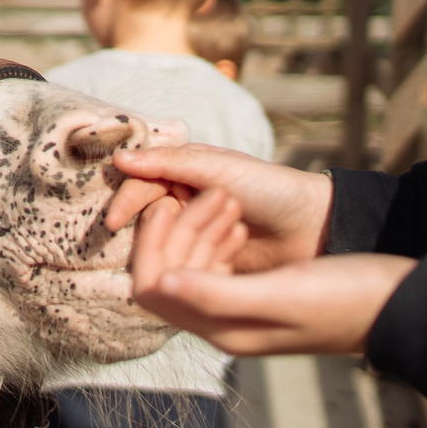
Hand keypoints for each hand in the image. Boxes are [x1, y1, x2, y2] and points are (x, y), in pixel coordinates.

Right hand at [108, 143, 332, 271]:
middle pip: (148, 217)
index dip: (126, 202)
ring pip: (162, 245)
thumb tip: (119, 159)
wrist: (313, 226)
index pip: (142, 186)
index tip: (114, 221)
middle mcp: (184, 203)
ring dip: (171, 247)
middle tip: (139, 247)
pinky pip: (183, 267)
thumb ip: (170, 164)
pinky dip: (185, 267)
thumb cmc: (269, 188)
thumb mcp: (219, 171)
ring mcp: (194, 235)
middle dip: (144, 229)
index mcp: (184, 174)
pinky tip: (194, 269)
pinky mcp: (206, 264)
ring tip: (183, 252)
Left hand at [131, 185, 413, 354]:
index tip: (171, 201)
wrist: (404, 303)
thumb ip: (217, 293)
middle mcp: (223, 324)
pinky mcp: (259, 294)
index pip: (152, 287)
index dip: (152, 242)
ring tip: (229, 199)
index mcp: (222, 328)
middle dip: (177, 229)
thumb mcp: (281, 291)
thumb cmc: (349, 298)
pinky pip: (216, 262)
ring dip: (198, 227)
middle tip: (213, 194)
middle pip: (166, 273)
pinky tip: (237, 215)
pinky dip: (217, 235)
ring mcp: (240, 311)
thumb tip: (161, 282)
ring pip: (190, 263)